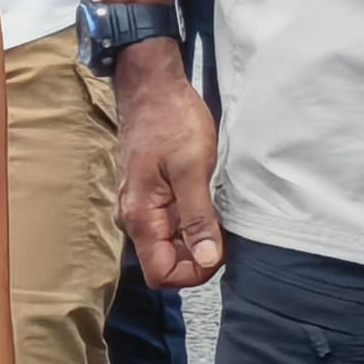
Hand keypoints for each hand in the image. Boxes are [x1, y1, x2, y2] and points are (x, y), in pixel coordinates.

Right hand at [114, 44, 225, 287]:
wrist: (152, 90)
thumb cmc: (172, 123)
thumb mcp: (192, 169)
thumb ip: (197, 217)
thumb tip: (208, 259)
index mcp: (140, 216)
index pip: (161, 273)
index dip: (194, 273)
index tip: (220, 252)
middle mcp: (136, 217)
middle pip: (167, 262)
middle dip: (199, 257)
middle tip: (227, 232)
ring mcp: (143, 206)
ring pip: (171, 243)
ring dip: (198, 238)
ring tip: (221, 214)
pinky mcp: (153, 193)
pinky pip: (172, 222)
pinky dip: (194, 221)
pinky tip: (212, 202)